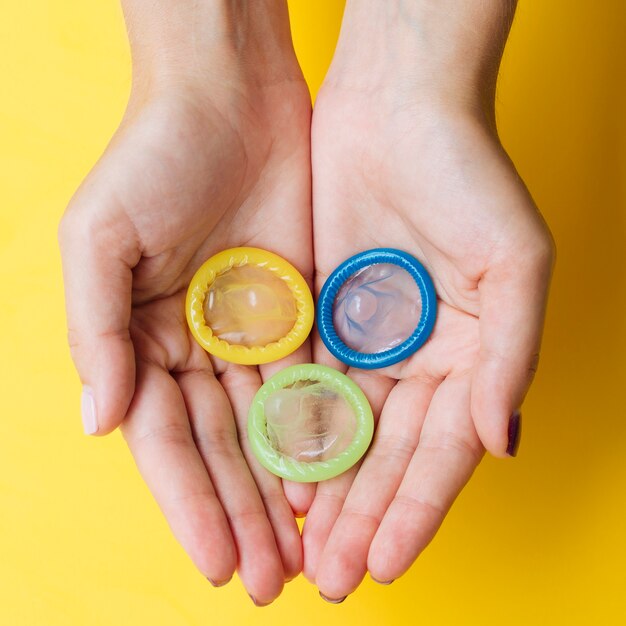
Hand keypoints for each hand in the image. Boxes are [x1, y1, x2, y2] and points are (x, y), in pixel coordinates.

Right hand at [59, 1, 312, 603]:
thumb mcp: (99, 238)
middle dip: (244, 515)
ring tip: (306, 552)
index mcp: (141, 340)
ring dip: (286, 490)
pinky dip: (323, 433)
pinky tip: (334, 481)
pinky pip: (315, 383)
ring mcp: (253, 333)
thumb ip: (93, 332)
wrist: (230, 96)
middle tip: (269, 581)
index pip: (165, 442)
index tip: (215, 563)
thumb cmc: (153, 156)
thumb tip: (99, 423)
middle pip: (222, 449)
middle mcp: (196, 348)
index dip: (188, 505)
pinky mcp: (303, 312)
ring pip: (271, 428)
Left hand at [304, 0, 553, 599]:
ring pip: (344, 432)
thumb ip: (510, 355)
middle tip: (333, 577)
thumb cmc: (468, 173)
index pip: (442, 452)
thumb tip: (502, 441)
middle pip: (388, 455)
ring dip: (326, 490)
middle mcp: (419, 357)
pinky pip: (306, 385)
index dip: (416, 511)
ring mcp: (368, 339)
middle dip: (363, 518)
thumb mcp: (515, 262)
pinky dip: (294, 432)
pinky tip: (279, 478)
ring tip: (302, 548)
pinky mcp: (322, 315)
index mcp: (470, 355)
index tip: (386, 565)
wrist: (397, 109)